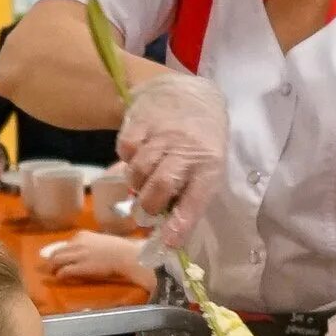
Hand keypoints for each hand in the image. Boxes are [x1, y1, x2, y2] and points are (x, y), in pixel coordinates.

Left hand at [44, 232, 151, 286]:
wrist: (124, 255)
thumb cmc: (118, 248)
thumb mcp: (101, 240)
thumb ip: (90, 243)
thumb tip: (85, 252)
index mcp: (82, 235)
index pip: (65, 244)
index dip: (61, 252)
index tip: (60, 258)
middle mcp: (77, 243)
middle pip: (56, 252)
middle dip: (51, 260)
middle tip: (49, 268)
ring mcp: (77, 255)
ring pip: (56, 260)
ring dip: (52, 268)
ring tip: (52, 273)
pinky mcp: (80, 267)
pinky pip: (64, 271)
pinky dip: (60, 275)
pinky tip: (60, 278)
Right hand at [117, 74, 227, 249]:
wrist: (190, 93)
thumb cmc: (200, 140)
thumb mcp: (206, 166)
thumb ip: (188, 195)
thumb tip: (167, 233)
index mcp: (209, 164)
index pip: (196, 198)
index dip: (181, 223)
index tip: (168, 242)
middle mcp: (187, 149)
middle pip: (161, 185)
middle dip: (150, 206)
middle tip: (148, 211)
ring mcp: (163, 133)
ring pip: (139, 170)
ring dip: (136, 185)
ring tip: (142, 184)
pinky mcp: (143, 120)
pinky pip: (126, 149)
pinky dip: (127, 159)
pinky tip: (136, 157)